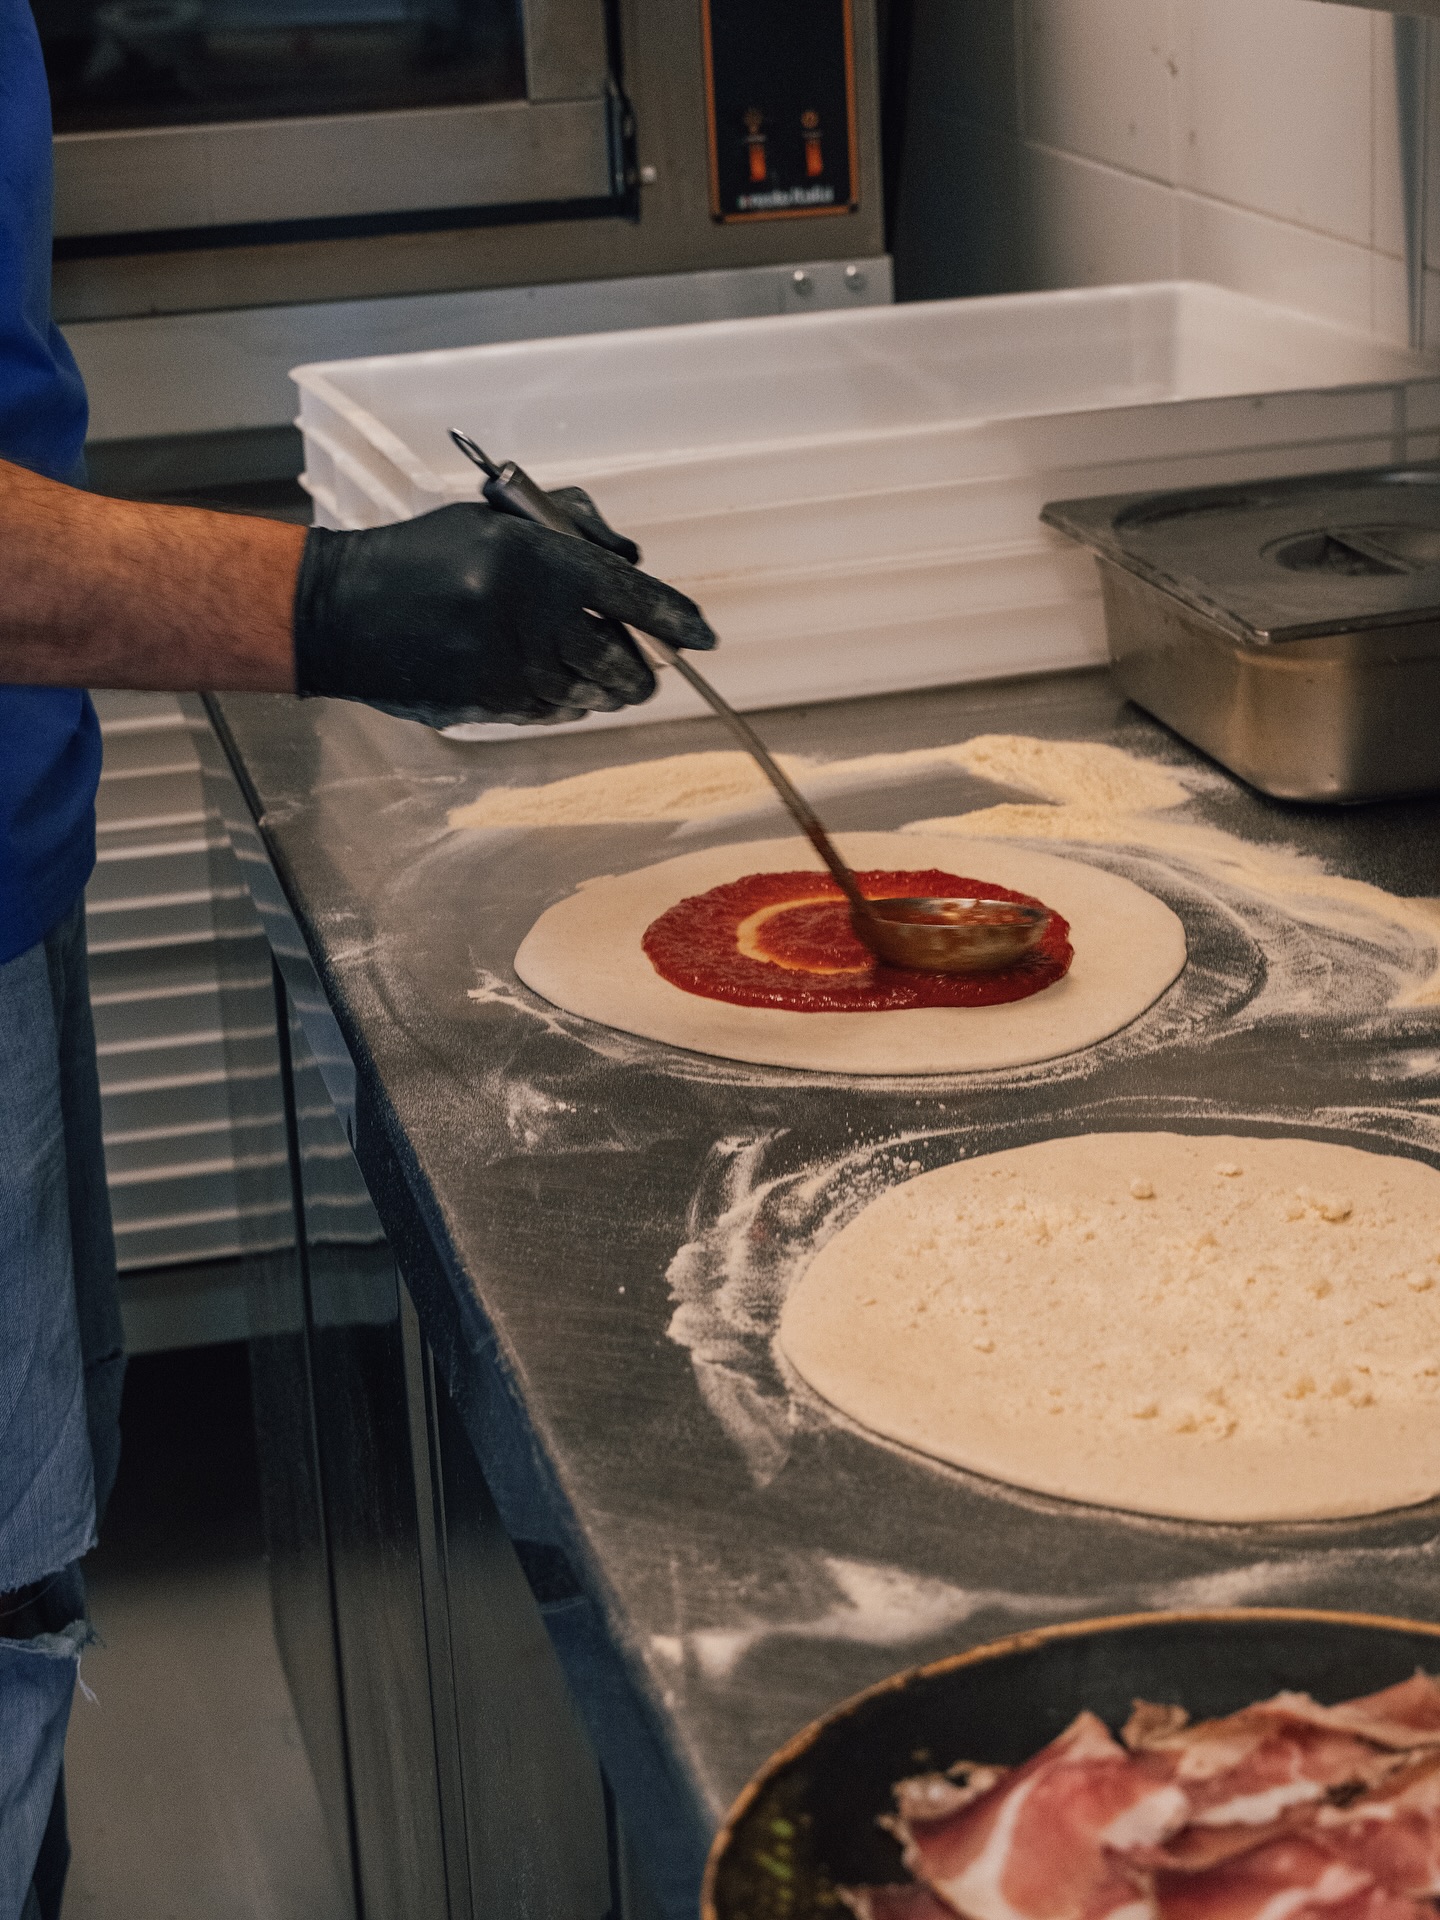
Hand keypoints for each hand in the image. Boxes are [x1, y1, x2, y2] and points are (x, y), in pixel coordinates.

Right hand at [292, 501, 713, 727]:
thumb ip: (572, 530)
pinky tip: (554, 683)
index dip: (674, 619)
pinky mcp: (489, 705)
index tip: (705, 637)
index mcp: (532, 557)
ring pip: (592, 692)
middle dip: (644, 669)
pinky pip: (554, 712)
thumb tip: (632, 559)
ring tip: (601, 674)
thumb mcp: (493, 521)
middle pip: (622, 660)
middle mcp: (527, 616)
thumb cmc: (422, 556)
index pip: (628, 593)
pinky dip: (567, 701)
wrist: (342, 612)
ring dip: (607, 688)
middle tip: (649, 667)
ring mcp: (508, 668)